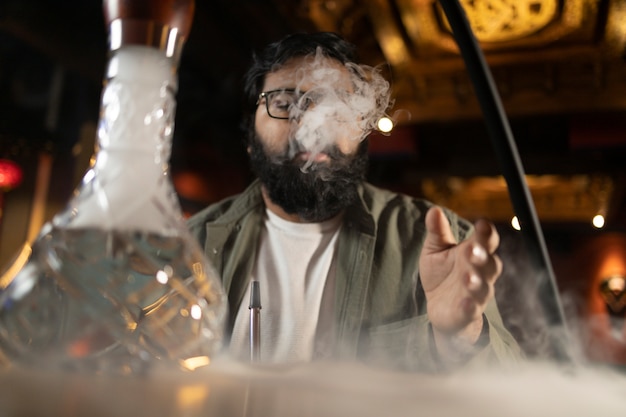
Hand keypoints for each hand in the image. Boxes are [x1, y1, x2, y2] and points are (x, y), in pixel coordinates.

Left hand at [419, 206, 501, 346]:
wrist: (439, 307)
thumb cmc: (441, 274)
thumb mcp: (435, 250)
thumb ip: (437, 232)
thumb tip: (434, 210)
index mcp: (473, 252)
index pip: (486, 241)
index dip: (486, 233)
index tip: (481, 224)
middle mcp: (480, 272)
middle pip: (490, 263)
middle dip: (482, 256)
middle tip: (472, 249)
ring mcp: (475, 293)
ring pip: (484, 287)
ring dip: (476, 281)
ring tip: (467, 276)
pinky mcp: (467, 312)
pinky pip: (473, 310)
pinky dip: (470, 306)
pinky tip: (465, 303)